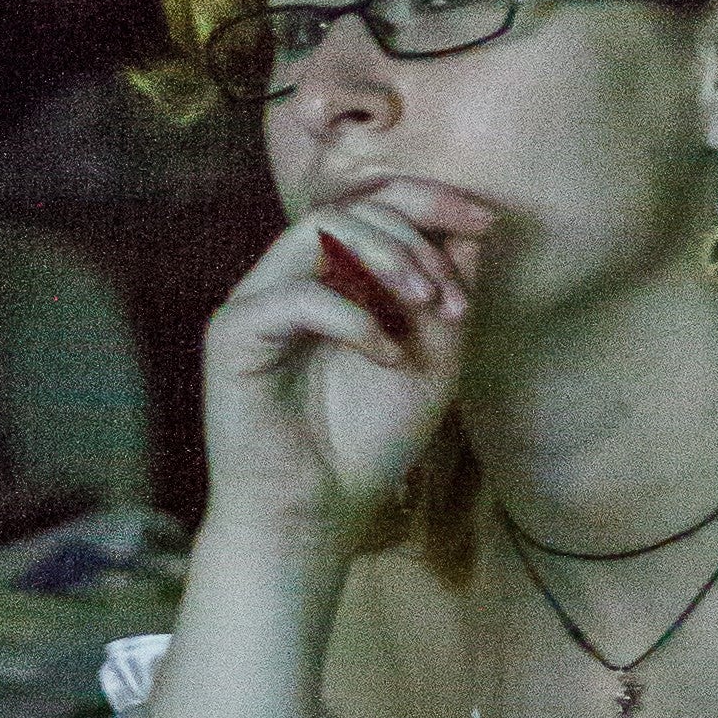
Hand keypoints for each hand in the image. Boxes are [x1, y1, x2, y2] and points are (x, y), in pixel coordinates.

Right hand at [200, 183, 492, 549]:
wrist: (317, 516)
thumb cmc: (366, 445)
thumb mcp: (434, 363)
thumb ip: (448, 297)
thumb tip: (469, 231)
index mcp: (331, 279)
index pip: (374, 207)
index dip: (431, 201)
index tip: (484, 222)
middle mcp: (289, 280)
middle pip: (349, 208)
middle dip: (414, 240)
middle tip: (450, 297)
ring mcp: (256, 304)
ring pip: (316, 232)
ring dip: (385, 257)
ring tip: (426, 304)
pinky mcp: (232, 336)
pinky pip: (296, 297)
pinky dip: (354, 318)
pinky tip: (387, 356)